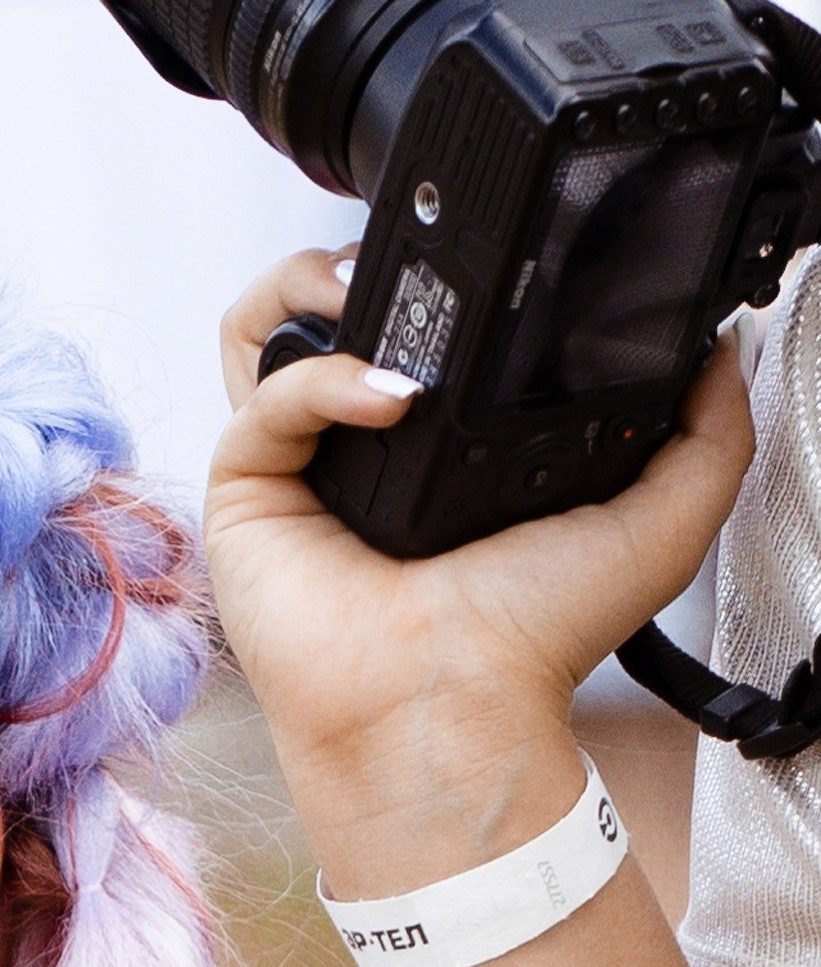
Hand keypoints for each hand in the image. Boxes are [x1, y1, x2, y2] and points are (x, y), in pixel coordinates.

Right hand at [206, 247, 750, 861]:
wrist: (455, 706)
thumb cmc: (528, 642)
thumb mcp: (655, 522)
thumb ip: (705, 433)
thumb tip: (719, 353)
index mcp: (435, 451)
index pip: (415, 328)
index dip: (438, 283)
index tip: (483, 267)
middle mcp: (356, 451)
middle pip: (320, 310)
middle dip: (350, 261)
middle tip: (406, 268)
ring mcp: (295, 469)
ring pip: (258, 332)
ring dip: (302, 289)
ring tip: (361, 295)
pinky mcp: (247, 493)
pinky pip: (262, 399)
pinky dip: (322, 379)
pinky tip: (386, 401)